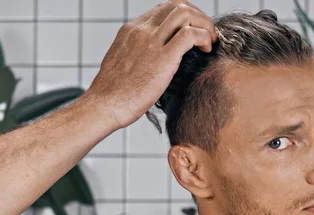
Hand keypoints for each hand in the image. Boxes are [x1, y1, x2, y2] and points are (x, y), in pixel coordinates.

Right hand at [80, 1, 217, 129]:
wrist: (104, 106)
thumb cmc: (114, 94)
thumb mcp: (123, 64)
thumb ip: (138, 55)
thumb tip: (154, 61)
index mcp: (131, 30)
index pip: (163, 9)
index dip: (185, 17)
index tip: (194, 32)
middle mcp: (141, 30)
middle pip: (176, 4)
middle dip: (198, 16)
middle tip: (207, 34)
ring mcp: (151, 42)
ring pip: (185, 13)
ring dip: (204, 24)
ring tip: (209, 42)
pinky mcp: (163, 57)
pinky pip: (190, 35)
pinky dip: (204, 38)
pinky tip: (206, 50)